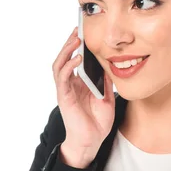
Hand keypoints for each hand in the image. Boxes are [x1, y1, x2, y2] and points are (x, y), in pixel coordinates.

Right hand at [52, 26, 115, 154]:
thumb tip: (110, 64)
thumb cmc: (97, 122)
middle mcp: (70, 84)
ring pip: (60, 64)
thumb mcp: (107, 97)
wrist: (91, 142)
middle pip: (65, 58)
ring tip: (75, 39)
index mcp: (79, 83)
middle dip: (70, 43)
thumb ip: (106, 82)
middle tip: (78, 29)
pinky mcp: (64, 97)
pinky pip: (63, 78)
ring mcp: (66, 90)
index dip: (78, 46)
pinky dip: (69, 66)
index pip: (76, 59)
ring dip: (66, 50)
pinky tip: (77, 58)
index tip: (85, 31)